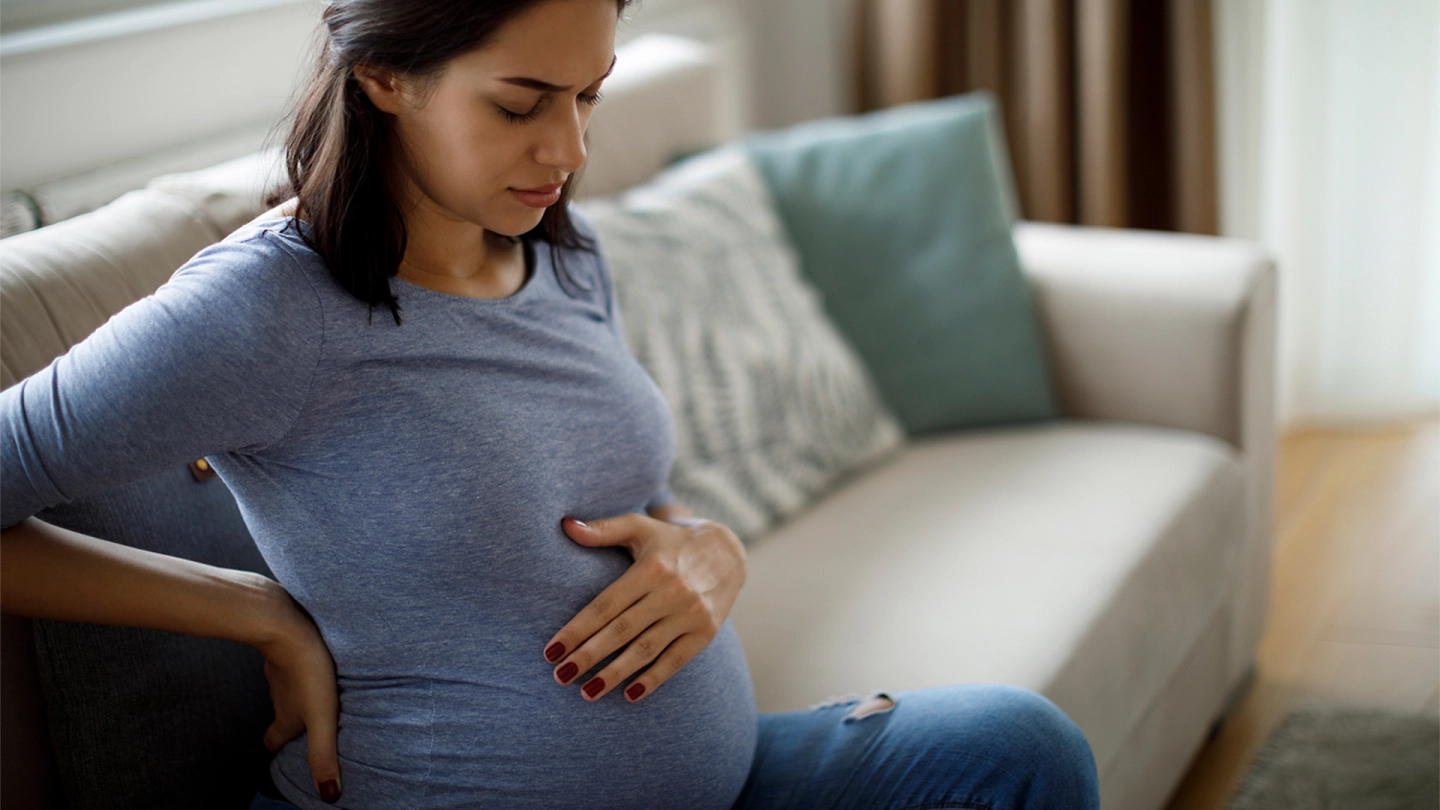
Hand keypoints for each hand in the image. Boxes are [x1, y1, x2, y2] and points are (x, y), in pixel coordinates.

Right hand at [252, 586, 342, 803]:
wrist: (286, 624)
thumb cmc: (308, 671)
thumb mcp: (322, 718)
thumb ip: (324, 755)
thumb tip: (328, 797)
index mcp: (285, 717)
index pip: (273, 742)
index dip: (278, 750)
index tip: (282, 756)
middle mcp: (278, 696)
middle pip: (280, 716)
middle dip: (291, 724)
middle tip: (305, 728)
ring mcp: (280, 670)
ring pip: (286, 689)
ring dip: (299, 695)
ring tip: (317, 696)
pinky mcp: (287, 646)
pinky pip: (292, 662)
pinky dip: (302, 668)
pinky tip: (317, 661)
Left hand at [543, 511, 746, 701]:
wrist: (727, 552)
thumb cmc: (670, 542)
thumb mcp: (639, 527)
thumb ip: (602, 530)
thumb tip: (565, 526)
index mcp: (650, 568)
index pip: (606, 604)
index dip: (577, 629)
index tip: (551, 650)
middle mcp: (671, 592)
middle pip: (621, 630)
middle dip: (588, 656)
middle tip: (560, 675)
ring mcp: (690, 614)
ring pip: (646, 650)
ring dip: (615, 674)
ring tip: (587, 692)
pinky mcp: (705, 632)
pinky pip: (676, 661)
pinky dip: (653, 679)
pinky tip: (629, 695)